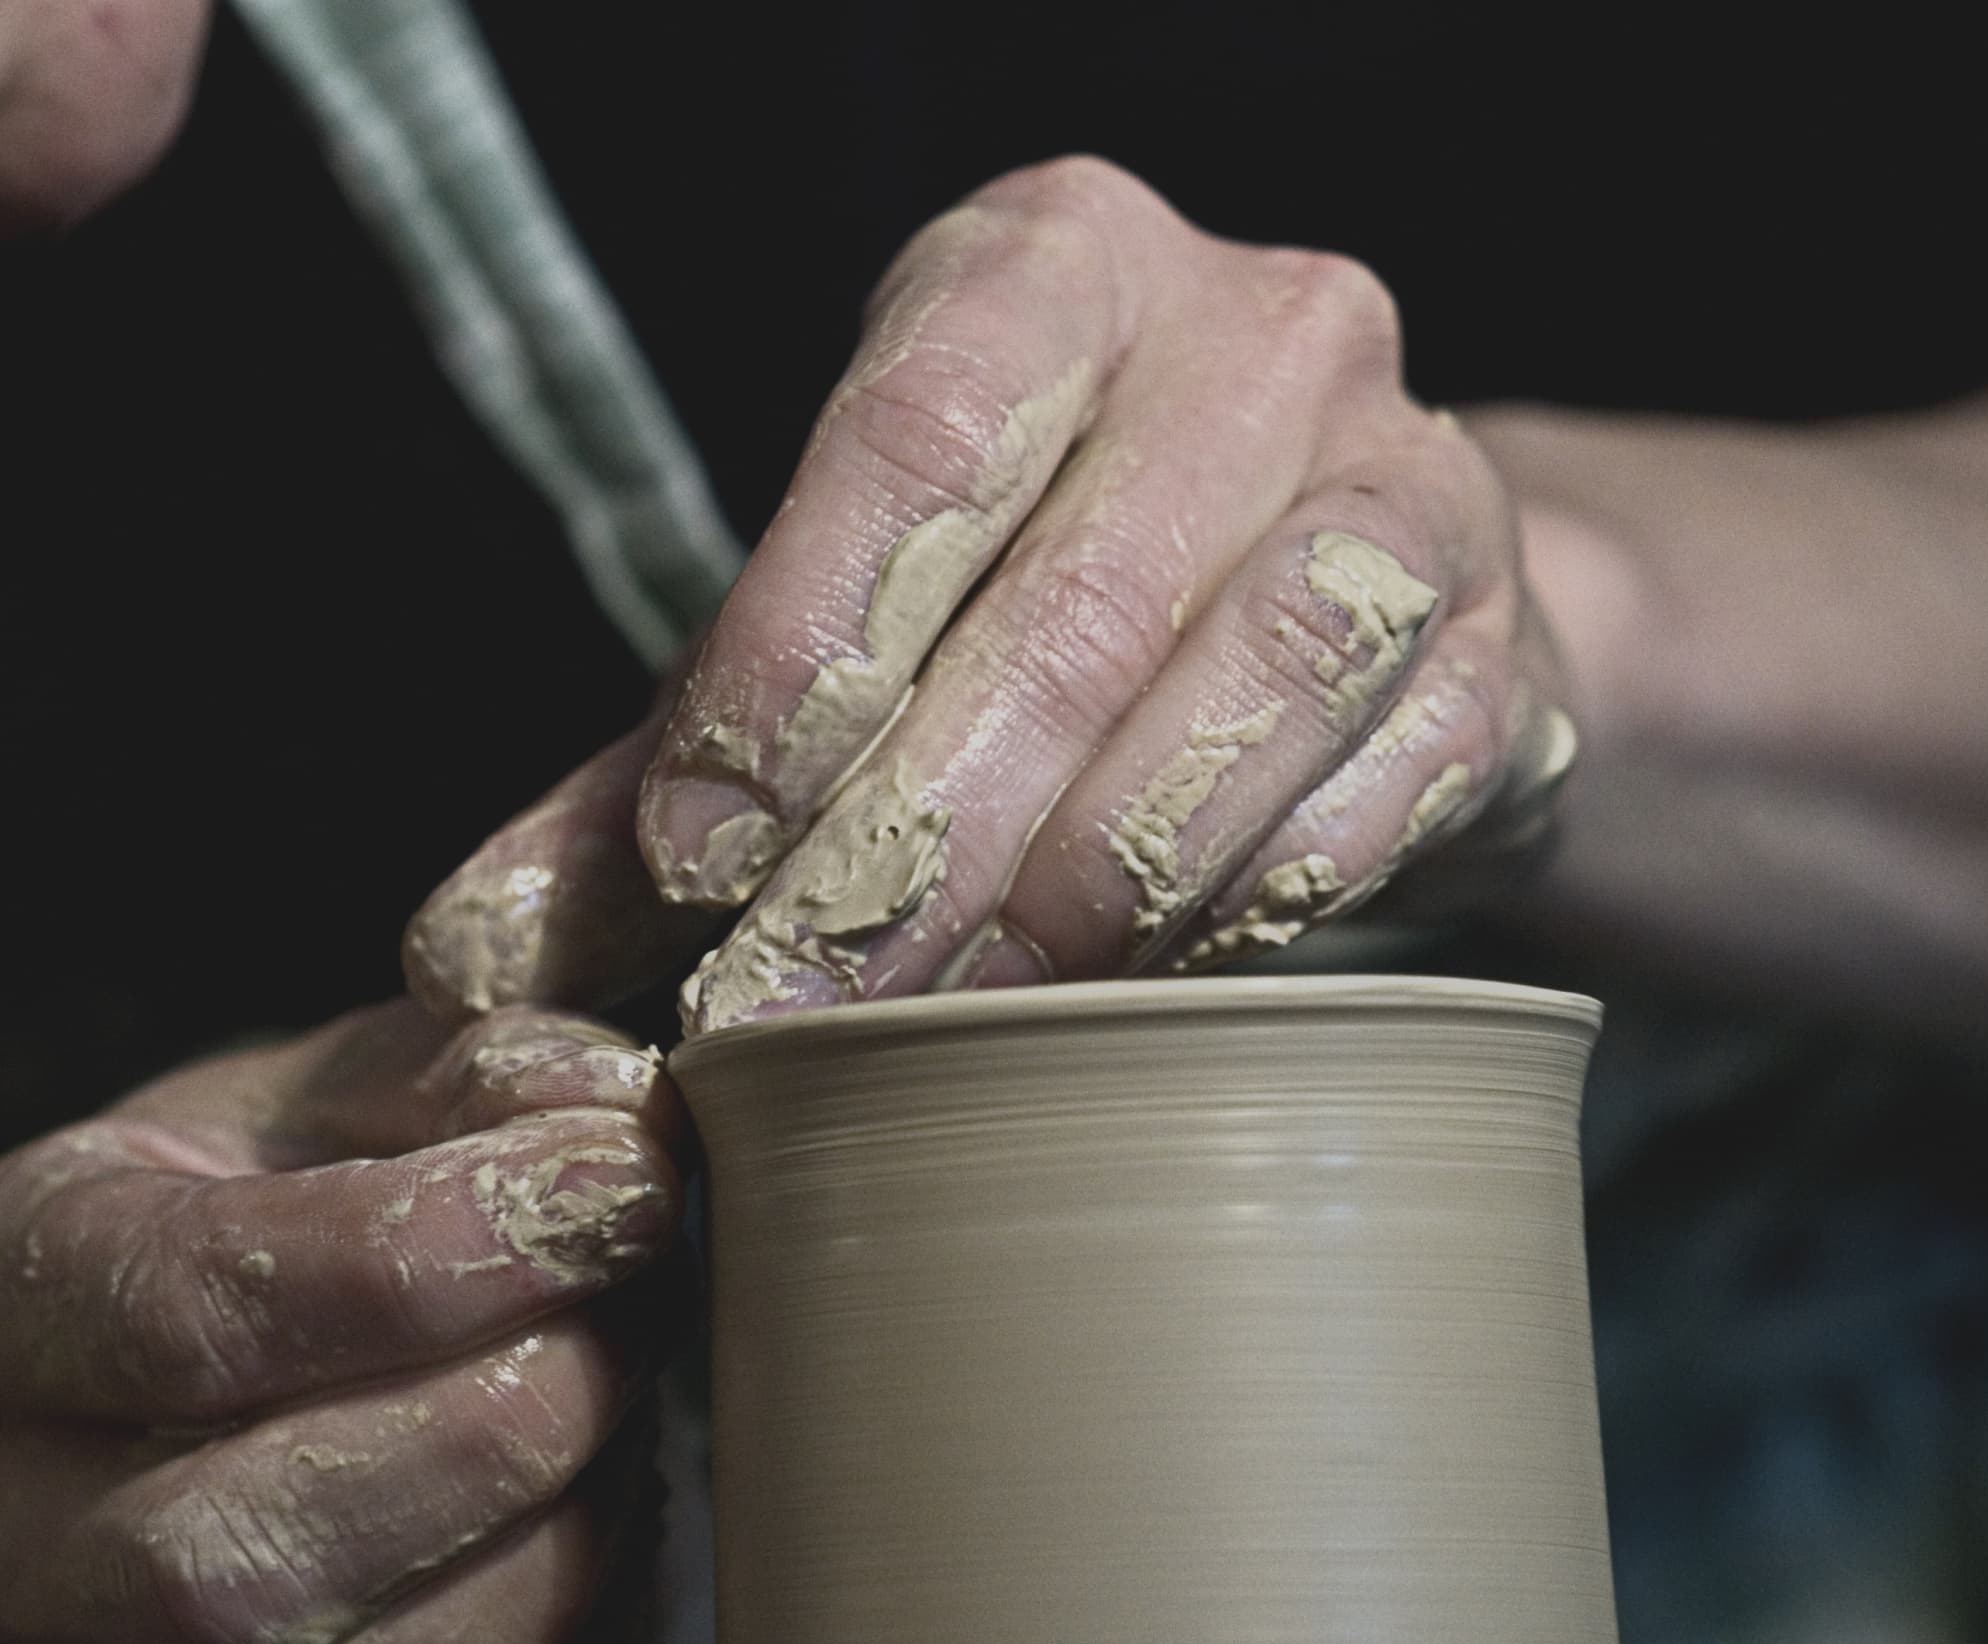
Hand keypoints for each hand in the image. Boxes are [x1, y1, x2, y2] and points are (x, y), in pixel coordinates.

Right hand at [0, 1001, 682, 1643]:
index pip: (179, 1309)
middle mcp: (10, 1545)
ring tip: (630, 1398)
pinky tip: (615, 1513)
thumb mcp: (367, 1080)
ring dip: (541, 1552)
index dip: (424, 1254)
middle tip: (635, 1304)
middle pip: (219, 1554)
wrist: (319, 1362)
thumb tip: (600, 1115)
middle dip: (481, 1427)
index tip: (618, 1183)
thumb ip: (476, 1070)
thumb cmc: (323, 1190)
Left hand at [404, 157, 1574, 1031]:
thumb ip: (645, 782)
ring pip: (1252, 696)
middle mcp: (1255, 329)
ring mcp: (1413, 477)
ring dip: (1079, 898)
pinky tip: (1126, 995)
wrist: (1343, 603)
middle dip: (914, 846)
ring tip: (946, 1035)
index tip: (696, 858)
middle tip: (791, 1018)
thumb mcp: (836, 638)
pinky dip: (1239, 913)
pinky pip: (1381, 797)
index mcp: (1049, 265)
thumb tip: (476, 957)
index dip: (795, 653)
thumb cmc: (1035, 605)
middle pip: (1074, 604)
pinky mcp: (1511, 644)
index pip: (914, 436)